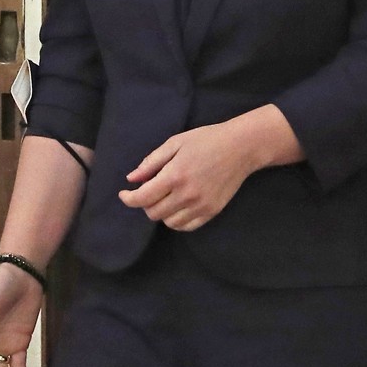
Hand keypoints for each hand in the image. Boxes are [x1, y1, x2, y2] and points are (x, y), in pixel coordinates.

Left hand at [119, 122, 255, 230]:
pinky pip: (186, 226)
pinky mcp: (212, 211)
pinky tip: (178, 206)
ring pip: (169, 222)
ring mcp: (201, 205)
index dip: (128, 199)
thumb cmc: (207, 140)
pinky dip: (177, 220)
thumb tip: (131, 179)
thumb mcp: (176, 143)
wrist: (241, 147)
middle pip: (153, 213)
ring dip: (161, 212)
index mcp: (175, 175)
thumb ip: (151, 162)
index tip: (124, 194)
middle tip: (150, 190)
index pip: (142, 198)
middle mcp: (187, 194)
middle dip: (145, 203)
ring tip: (166, 197)